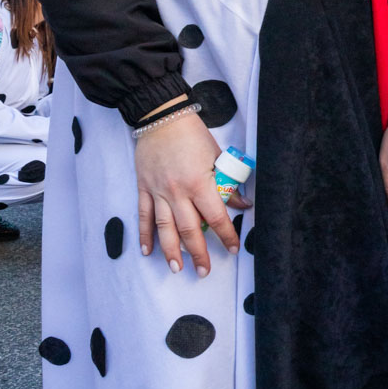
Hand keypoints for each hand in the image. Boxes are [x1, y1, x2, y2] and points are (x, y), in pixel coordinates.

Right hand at [136, 113, 246, 275]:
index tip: (232, 249)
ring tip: (177, 269)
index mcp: (199, 183)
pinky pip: (144, 216)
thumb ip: (228, 183)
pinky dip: (145, 235)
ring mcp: (158, 191)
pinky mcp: (144, 188)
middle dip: (199, 253)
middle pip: (189, 230)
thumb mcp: (217, 157)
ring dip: (171, 251)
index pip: (216, 217)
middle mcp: (177, 191)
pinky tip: (148, 251)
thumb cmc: (192, 135)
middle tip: (204, 271)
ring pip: (165, 228)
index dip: (226, 235)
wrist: (161, 117)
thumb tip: (243, 204)